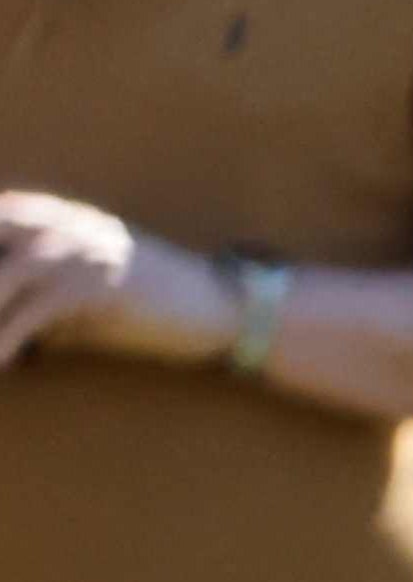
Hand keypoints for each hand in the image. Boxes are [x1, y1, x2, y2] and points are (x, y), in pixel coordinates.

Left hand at [0, 191, 194, 369]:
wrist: (221, 305)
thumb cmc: (149, 303)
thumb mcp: (81, 290)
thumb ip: (33, 297)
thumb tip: (7, 338)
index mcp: (42, 214)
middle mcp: (49, 222)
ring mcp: (72, 250)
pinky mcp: (93, 285)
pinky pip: (28, 316)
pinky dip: (4, 344)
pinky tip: (1, 367)